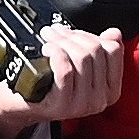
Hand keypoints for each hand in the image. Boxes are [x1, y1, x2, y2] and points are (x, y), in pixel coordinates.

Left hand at [0, 24, 126, 135]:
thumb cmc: (51, 85)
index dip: (91, 34)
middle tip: (54, 33)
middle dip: (72, 36)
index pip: (113, 50)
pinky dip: (56, 54)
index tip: (74, 33)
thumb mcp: (81, 68)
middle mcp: (99, 100)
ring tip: (48, 39)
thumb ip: (100, 51)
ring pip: (81, 58)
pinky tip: (46, 50)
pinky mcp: (61, 105)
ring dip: (61, 41)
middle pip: (95, 51)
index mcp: (110, 89)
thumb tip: (113, 34)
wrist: (25, 105)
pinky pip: (65, 70)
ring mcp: (81, 105)